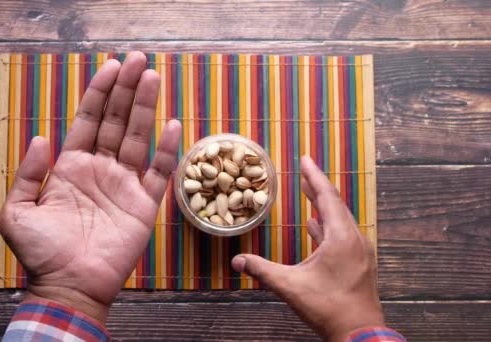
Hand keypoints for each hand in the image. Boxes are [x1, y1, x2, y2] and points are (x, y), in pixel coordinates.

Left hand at [0, 52, 180, 324]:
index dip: (99, 93)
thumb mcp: (17, 211)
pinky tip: (170, 125)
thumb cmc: (42, 253)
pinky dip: (166, 150)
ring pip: (137, 138)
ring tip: (152, 78)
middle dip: (126, 90)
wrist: (69, 286)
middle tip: (137, 61)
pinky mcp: (144, 204)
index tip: (109, 67)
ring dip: (145, 108)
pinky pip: (158, 172)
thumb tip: (41, 137)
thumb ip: (27, 173)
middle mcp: (101, 170)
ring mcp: (124, 185)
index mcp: (72, 167)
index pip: (89, 120)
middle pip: (116, 121)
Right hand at [232, 156, 382, 340]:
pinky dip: (327, 225)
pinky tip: (315, 225)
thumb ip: (262, 270)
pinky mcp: (359, 263)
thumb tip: (237, 261)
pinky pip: (342, 234)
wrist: (360, 333)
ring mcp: (359, 251)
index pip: (326, 197)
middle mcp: (354, 239)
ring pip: (339, 220)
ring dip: (322, 205)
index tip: (305, 159)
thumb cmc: (328, 308)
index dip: (313, 176)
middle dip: (317, 187)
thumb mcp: (290, 286)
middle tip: (304, 170)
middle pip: (334, 205)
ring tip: (309, 192)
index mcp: (341, 237)